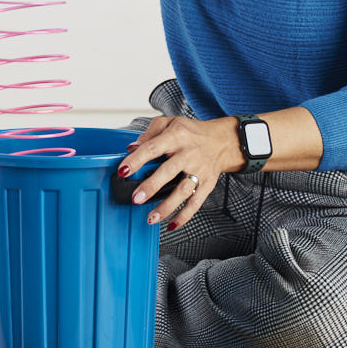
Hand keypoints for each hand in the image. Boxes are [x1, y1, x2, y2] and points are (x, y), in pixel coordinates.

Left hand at [118, 116, 242, 229]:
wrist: (222, 141)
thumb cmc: (192, 133)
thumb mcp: (170, 123)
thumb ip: (150, 133)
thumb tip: (132, 148)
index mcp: (176, 136)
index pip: (153, 148)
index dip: (136, 160)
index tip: (123, 171)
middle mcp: (188, 154)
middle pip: (168, 171)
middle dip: (151, 187)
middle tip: (136, 199)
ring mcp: (199, 170)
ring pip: (182, 191)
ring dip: (166, 207)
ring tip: (150, 218)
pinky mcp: (207, 184)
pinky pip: (195, 203)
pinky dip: (184, 216)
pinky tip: (171, 224)